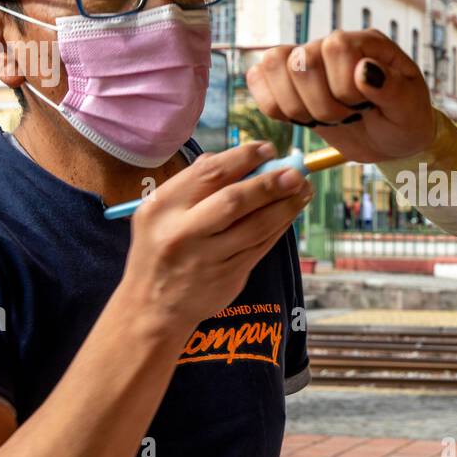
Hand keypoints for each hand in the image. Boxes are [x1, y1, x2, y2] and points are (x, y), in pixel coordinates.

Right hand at [118, 141, 313, 332]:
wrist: (153, 307)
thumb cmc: (159, 250)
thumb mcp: (157, 213)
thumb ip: (191, 184)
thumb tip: (234, 158)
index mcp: (163, 207)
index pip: (210, 174)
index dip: (244, 157)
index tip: (268, 149)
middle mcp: (184, 232)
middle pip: (235, 200)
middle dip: (270, 183)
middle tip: (296, 171)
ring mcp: (208, 257)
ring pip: (256, 226)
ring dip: (285, 206)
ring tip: (303, 189)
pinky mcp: (228, 275)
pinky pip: (261, 246)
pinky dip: (280, 227)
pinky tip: (291, 213)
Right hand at [245, 28, 436, 163]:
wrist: (391, 139)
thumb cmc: (404, 119)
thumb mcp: (410, 109)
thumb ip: (392, 89)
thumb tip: (363, 70)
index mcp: (366, 43)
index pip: (335, 47)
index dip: (344, 86)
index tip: (365, 107)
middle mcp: (331, 45)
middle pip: (300, 61)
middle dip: (323, 105)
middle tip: (347, 116)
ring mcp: (306, 60)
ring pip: (272, 65)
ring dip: (296, 106)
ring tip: (323, 119)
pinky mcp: (287, 82)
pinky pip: (258, 79)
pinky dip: (273, 106)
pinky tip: (300, 119)